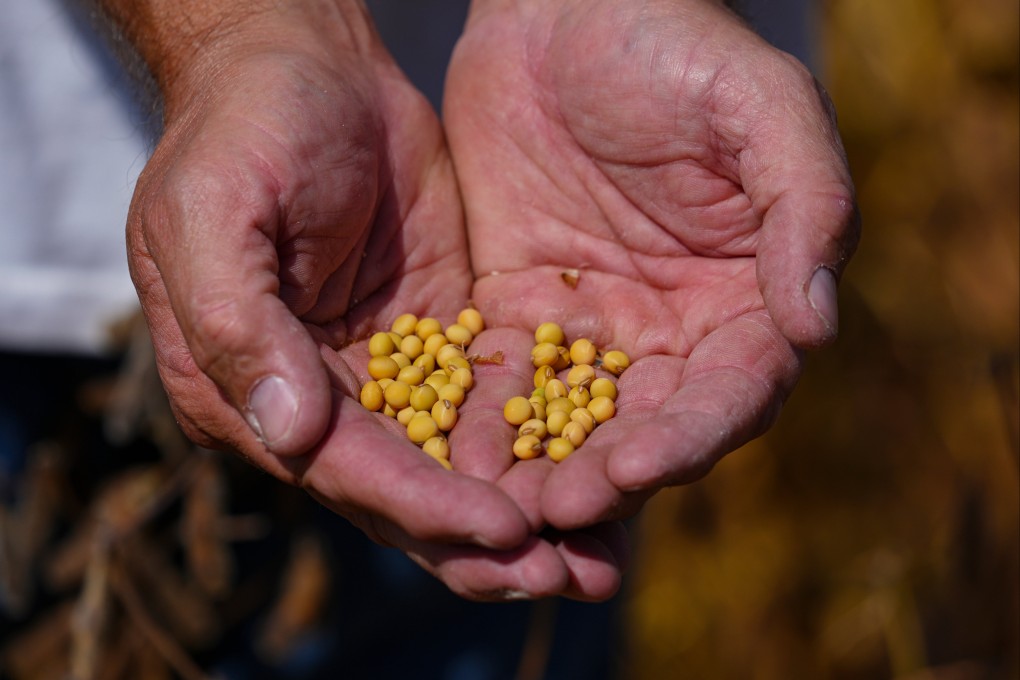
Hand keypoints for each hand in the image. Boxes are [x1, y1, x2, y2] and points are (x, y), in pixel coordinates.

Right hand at [123, 2, 624, 599]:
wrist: (304, 64)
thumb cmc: (243, 127)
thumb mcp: (215, 213)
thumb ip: (238, 325)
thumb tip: (288, 434)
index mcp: (243, 386)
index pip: (342, 467)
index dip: (421, 504)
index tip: (500, 530)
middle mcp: (315, 398)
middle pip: (405, 490)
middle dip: (483, 540)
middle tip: (566, 576)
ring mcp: (381, 373)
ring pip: (456, 465)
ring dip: (523, 512)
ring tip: (597, 558)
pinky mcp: (437, 338)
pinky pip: (489, 406)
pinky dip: (537, 447)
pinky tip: (598, 475)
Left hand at [443, 0, 859, 527]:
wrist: (566, 7)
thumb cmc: (676, 46)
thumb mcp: (762, 108)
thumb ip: (806, 207)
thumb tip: (816, 325)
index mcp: (745, 301)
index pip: (730, 396)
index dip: (689, 438)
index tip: (637, 468)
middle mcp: (672, 332)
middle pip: (646, 430)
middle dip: (605, 478)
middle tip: (558, 513)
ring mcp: (592, 328)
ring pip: (571, 425)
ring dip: (540, 473)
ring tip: (501, 512)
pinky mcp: (517, 311)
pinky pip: (501, 381)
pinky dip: (481, 423)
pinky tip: (452, 457)